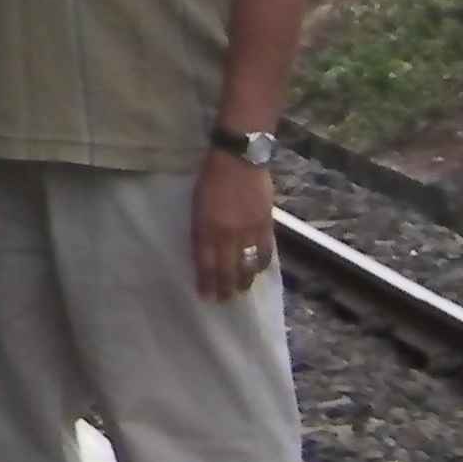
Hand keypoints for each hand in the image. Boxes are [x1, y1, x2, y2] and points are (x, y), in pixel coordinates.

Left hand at [193, 150, 276, 302]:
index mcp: (205, 227)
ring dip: (244, 280)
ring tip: (241, 291)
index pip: (205, 263)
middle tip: (224, 301)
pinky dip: (262, 263)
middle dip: (224, 287)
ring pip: (247, 264)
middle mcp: (227, 234)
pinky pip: (265, 250)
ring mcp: (248, 230)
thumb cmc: (211, 177)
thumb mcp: (196, 204)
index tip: (205, 296)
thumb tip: (205, 250)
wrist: (239, 160)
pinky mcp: (266, 224)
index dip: (206, 282)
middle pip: (226, 268)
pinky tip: (258, 271)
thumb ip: (201, 228)